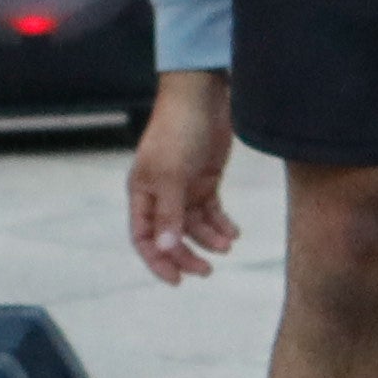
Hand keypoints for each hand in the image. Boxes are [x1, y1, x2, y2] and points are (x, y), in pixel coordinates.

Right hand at [127, 73, 242, 286]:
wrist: (203, 96)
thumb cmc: (179, 131)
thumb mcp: (171, 175)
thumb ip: (169, 214)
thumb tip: (165, 250)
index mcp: (143, 192)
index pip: (144, 237)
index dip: (157, 261)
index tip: (178, 280)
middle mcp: (161, 193)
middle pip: (171, 237)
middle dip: (188, 255)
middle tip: (208, 270)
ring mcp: (184, 187)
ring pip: (195, 226)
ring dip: (210, 239)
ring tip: (228, 245)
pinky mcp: (206, 179)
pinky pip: (212, 211)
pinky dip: (222, 224)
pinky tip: (234, 233)